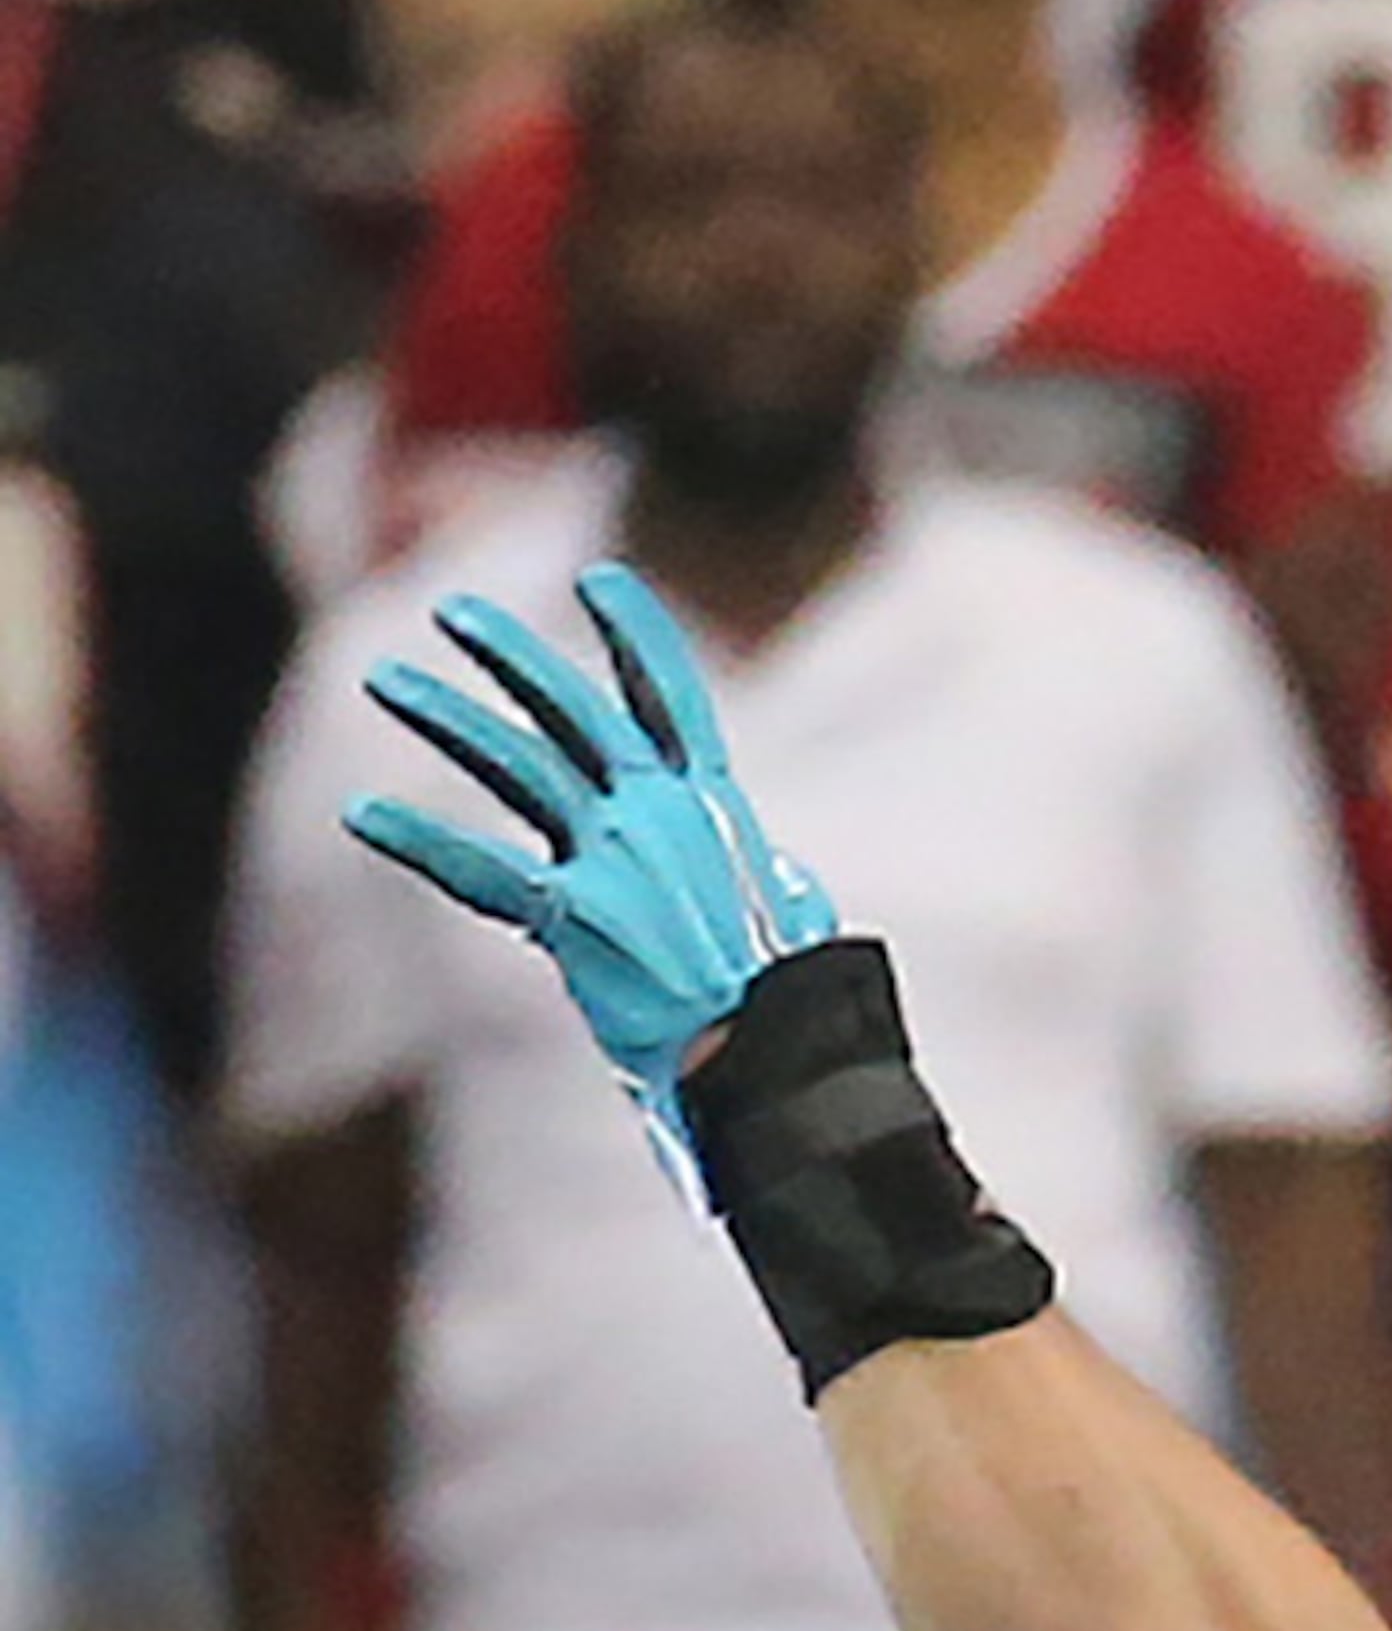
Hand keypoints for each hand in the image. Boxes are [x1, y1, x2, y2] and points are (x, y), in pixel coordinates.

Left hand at [347, 563, 836, 1179]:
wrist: (775, 1052)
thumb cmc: (788, 1001)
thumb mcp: (791, 912)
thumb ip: (770, 878)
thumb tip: (778, 877)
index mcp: (716, 806)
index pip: (670, 696)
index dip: (633, 632)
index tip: (598, 578)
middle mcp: (662, 814)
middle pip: (576, 711)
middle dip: (511, 655)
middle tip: (452, 612)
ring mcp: (616, 859)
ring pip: (518, 766)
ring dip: (446, 715)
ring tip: (383, 677)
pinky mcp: (576, 916)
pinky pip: (481, 869)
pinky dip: (419, 840)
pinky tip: (361, 814)